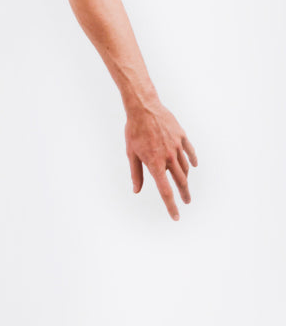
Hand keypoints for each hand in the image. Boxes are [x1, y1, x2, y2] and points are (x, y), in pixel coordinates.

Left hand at [124, 100, 197, 220]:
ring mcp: (177, 146)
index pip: (165, 191)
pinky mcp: (182, 136)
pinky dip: (192, 161)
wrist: (144, 108)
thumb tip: (136, 190)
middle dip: (183, 194)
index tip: (176, 217)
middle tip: (187, 202)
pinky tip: (193, 166)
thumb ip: (136, 174)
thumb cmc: (134, 131)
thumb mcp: (131, 154)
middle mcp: (169, 157)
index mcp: (155, 164)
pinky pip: (190, 152)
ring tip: (185, 186)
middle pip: (180, 182)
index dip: (171, 206)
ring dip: (186, 179)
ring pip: (186, 168)